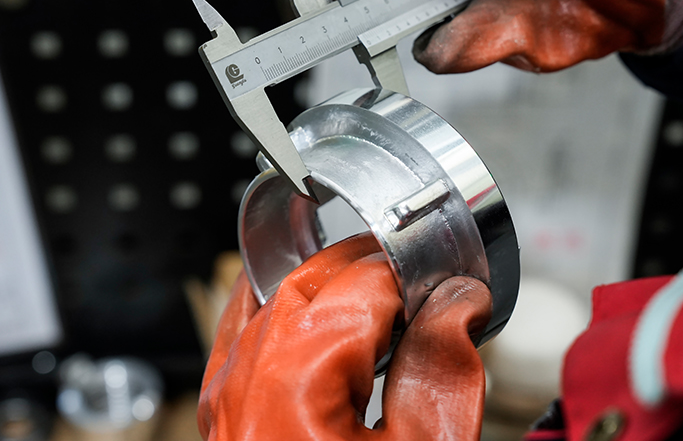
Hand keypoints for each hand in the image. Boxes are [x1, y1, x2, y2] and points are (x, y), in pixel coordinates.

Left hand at [197, 234, 492, 439]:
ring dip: (329, 285)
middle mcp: (247, 376)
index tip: (452, 287)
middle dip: (372, 270)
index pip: (363, 281)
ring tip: (381, 305)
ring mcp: (226, 394)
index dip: (416, 273)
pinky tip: (308, 305)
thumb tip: (459, 300)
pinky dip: (281, 305)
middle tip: (423, 288)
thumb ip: (442, 369)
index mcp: (297, 376)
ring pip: (274, 296)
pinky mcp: (223, 412)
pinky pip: (242, 330)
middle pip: (312, 277)